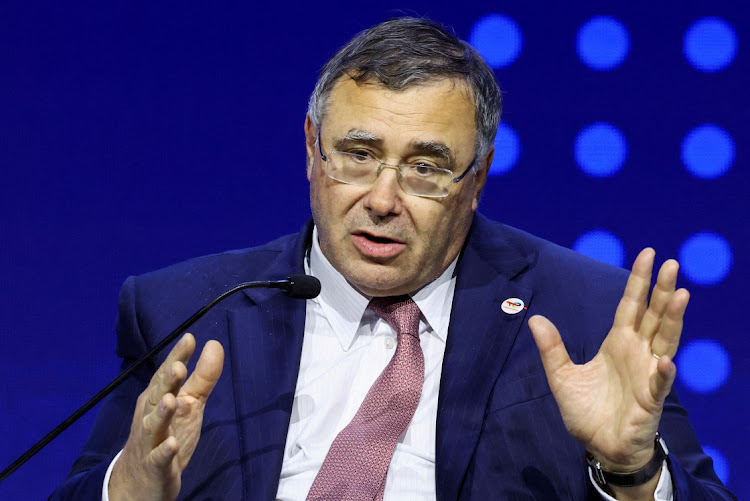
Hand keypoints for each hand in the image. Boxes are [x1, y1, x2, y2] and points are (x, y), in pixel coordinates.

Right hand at [109, 333, 223, 500]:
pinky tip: (172, 445)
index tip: (189, 338)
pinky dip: (164, 451)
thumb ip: (202, 376)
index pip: (166, 374)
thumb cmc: (168, 433)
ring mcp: (150, 441)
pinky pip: (159, 458)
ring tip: (171, 400)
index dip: (177, 357)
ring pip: (153, 425)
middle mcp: (150, 416)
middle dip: (167, 382)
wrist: (140, 481)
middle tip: (178, 367)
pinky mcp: (155, 466)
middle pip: (157, 396)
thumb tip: (214, 344)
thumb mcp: (189, 404)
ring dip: (161, 413)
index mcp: (158, 398)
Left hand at [529, 248, 688, 472]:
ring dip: (673, 320)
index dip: (639, 282)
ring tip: (680, 295)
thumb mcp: (561, 376)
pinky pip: (659, 384)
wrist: (598, 446)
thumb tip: (535, 319)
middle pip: (653, 316)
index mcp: (618, 343)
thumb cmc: (587, 411)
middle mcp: (637, 353)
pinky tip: (666, 360)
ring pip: (665, 341)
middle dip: (662, 291)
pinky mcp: (650, 400)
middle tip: (671, 263)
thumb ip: (551, 348)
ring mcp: (647, 374)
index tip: (648, 255)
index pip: (631, 306)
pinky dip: (664, 372)